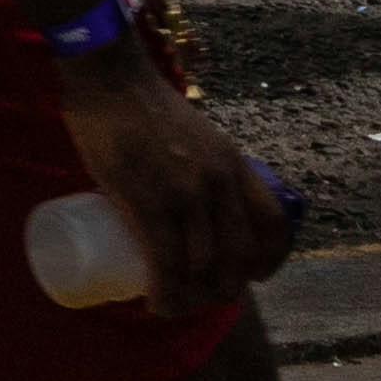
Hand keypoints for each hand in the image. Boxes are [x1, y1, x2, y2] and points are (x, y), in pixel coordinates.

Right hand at [58, 69, 300, 315]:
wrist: (107, 78)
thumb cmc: (142, 104)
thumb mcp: (195, 134)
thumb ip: (202, 165)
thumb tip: (195, 205)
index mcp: (233, 164)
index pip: (273, 224)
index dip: (270, 260)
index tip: (251, 276)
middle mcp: (218, 182)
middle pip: (239, 256)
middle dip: (223, 289)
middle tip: (199, 295)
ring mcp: (184, 193)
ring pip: (202, 267)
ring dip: (190, 299)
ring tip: (172, 303)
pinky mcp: (147, 201)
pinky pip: (166, 262)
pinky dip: (165, 292)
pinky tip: (157, 303)